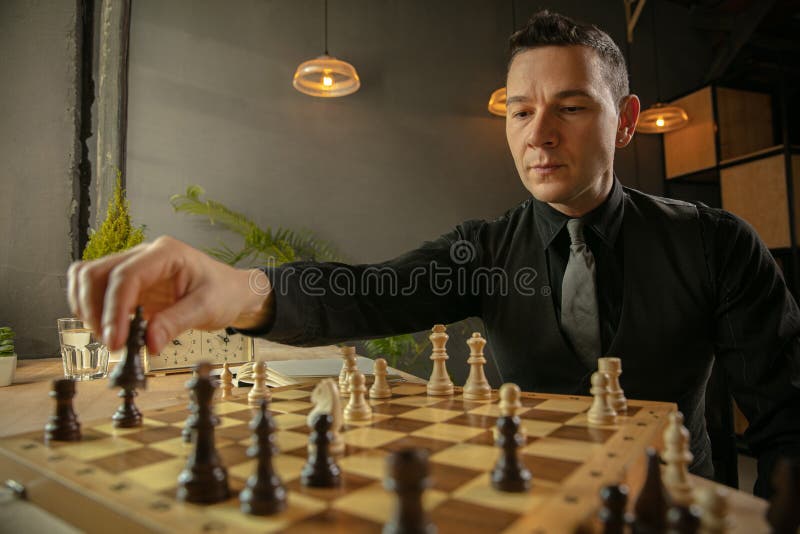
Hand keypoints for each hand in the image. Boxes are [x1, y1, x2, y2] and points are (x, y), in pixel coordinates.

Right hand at [67, 236, 272, 353]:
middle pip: (95, 273)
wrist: (231, 290)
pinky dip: (92, 309)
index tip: (115, 341)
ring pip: (87, 279)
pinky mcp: (127, 284)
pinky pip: (95, 289)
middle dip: (95, 311)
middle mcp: (143, 255)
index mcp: (165, 253)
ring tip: (110, 336)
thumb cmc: (223, 292)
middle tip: (113, 343)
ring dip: (88, 309)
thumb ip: (177, 323)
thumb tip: (148, 343)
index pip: (125, 276)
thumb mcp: (207, 308)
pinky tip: (110, 328)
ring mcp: (132, 267)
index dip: (114, 310)